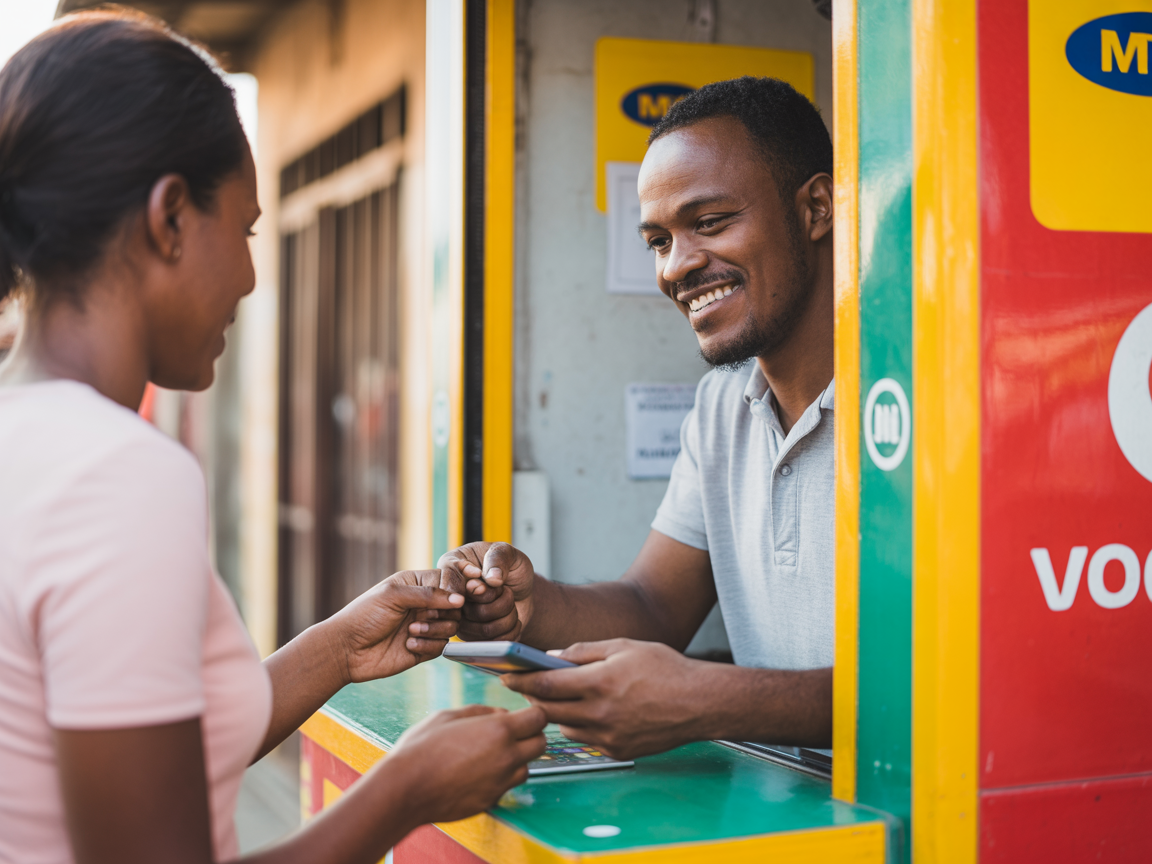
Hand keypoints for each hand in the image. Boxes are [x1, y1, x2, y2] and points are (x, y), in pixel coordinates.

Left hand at [327, 570, 464, 683]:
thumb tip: (459, 599)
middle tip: (423, 617)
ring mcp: (424, 626)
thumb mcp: (394, 595)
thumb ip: (428, 594)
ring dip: (434, 630)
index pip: (449, 581)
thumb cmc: (364, 615)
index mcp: (416, 584)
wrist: (346, 649)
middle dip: (442, 613)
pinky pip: (441, 646)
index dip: (456, 589)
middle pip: (455, 606)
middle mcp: (423, 604)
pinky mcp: (424, 648)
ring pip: (451, 627)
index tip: (457, 598)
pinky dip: (428, 645)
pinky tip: (408, 645)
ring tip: (411, 631)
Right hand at [386, 705, 546, 823]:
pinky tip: (478, 772)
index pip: (539, 718)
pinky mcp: (491, 801)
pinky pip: (506, 786)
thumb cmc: (422, 748)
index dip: (533, 714)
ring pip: (526, 768)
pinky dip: (500, 778)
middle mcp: (506, 757)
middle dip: (531, 736)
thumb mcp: (449, 716)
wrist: (405, 789)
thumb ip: (481, 712)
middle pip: (541, 744)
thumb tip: (501, 713)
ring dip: (517, 759)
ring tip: (491, 754)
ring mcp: (500, 782)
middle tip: (511, 733)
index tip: (523, 714)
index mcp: (499, 730)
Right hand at [437, 542, 536, 641]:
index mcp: (452, 565)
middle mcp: (450, 593)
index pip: (451, 580)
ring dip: (507, 615)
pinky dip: (510, 630)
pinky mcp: (469, 635)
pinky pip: (491, 642)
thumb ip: (499, 559)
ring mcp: (458, 617)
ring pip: (483, 628)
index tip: (494, 582)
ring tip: (509, 602)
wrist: (521, 590)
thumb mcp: (508, 553)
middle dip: (498, 600)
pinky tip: (511, 617)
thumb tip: (492, 579)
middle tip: (506, 589)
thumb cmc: (510, 566)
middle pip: (468, 609)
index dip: (474, 586)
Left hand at [501, 639, 708, 760]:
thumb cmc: (665, 668)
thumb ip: (584, 651)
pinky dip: (581, 726)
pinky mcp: (617, 751)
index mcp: (599, 682)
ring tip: (559, 699)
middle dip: (532, 699)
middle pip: (548, 710)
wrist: (699, 703)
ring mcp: (608, 736)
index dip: (521, 681)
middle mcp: (600, 713)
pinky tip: (589, 713)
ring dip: (556, 714)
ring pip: (565, 728)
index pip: (545, 685)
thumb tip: (552, 657)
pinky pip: (587, 739)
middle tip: (525, 688)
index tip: (508, 677)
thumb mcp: (623, 646)